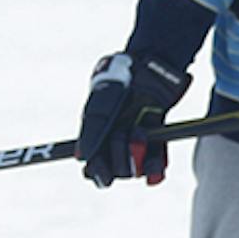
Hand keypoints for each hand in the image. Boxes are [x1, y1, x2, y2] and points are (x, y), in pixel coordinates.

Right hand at [77, 52, 190, 187]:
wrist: (152, 64)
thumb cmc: (121, 77)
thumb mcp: (102, 100)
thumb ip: (92, 128)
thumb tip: (82, 158)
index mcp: (97, 136)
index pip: (93, 168)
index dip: (98, 172)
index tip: (104, 173)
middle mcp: (116, 143)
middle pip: (116, 171)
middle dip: (120, 154)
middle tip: (124, 130)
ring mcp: (136, 144)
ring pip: (135, 171)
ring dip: (137, 154)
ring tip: (141, 131)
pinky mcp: (157, 142)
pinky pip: (155, 167)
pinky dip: (155, 167)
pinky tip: (156, 164)